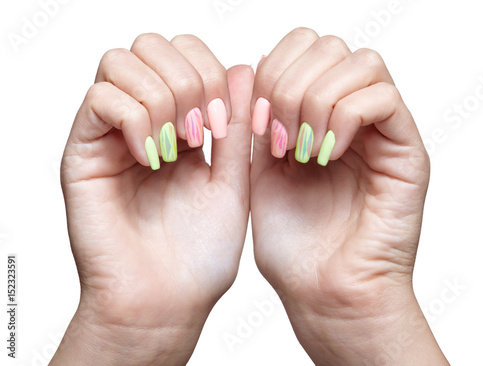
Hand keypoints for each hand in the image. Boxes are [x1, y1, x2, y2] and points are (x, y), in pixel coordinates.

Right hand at [51, 33, 253, 365]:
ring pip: (121, 63)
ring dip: (161, 98)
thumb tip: (244, 67)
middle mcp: (143, 121)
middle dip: (187, 79)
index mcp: (181, 123)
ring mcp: (110, 133)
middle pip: (152, 46)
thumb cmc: (200, 251)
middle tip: (202, 134)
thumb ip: (237, 124)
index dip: (211, 72)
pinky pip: (100, 99)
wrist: (167, 299)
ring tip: (176, 147)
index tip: (223, 126)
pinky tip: (151, 156)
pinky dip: (134, 119)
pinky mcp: (83, 151)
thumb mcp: (233, 179)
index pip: (187, 53)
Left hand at [250, 28, 447, 364]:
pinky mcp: (407, 151)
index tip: (255, 122)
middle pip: (329, 46)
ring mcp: (381, 131)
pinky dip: (345, 119)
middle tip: (277, 137)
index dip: (272, 70)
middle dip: (290, 84)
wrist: (322, 290)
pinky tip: (325, 155)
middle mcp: (350, 116)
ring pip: (360, 64)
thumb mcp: (257, 170)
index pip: (303, 47)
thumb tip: (251, 67)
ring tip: (302, 150)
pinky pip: (382, 99)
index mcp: (315, 115)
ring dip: (317, 101)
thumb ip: (258, 119)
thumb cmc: (291, 242)